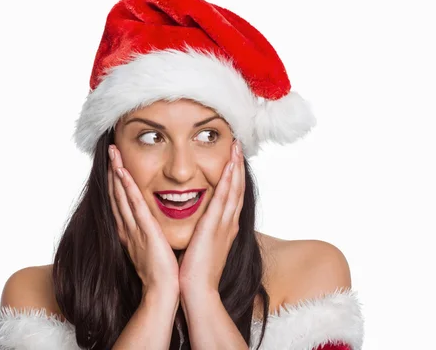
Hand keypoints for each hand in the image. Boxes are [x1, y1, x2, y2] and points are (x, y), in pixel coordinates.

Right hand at [108, 144, 179, 296]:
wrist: (163, 291)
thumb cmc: (162, 273)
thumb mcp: (153, 248)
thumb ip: (150, 235)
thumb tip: (154, 225)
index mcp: (130, 231)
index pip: (121, 201)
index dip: (117, 182)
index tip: (115, 163)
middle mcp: (127, 227)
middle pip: (116, 194)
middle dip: (112, 172)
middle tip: (110, 150)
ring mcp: (134, 228)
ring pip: (121, 195)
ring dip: (116, 172)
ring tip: (112, 153)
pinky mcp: (144, 230)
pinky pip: (133, 204)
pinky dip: (126, 187)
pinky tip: (121, 172)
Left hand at [178, 140, 244, 295]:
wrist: (197, 290)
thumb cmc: (197, 271)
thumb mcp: (203, 245)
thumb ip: (204, 231)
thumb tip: (199, 222)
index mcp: (225, 227)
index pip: (232, 195)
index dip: (234, 176)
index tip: (233, 158)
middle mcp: (228, 223)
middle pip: (237, 188)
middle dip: (238, 166)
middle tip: (238, 145)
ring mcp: (224, 224)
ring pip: (233, 189)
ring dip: (235, 167)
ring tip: (236, 148)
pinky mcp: (214, 227)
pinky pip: (223, 199)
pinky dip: (227, 181)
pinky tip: (229, 167)